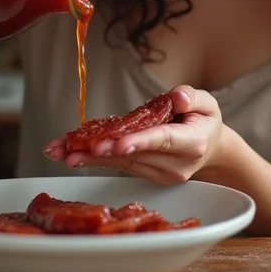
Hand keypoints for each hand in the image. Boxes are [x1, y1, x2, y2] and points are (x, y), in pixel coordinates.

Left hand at [60, 86, 224, 184]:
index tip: (118, 145)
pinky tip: (71, 153)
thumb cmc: (205, 121)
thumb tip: (177, 96)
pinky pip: (118, 166)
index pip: (162, 140)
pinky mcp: (148, 176)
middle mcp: (175, 165)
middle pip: (133, 155)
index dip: (139, 142)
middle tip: (71, 149)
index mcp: (191, 143)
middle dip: (100, 150)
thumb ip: (192, 96)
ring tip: (60, 152)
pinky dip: (95, 158)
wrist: (210, 148)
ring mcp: (160, 174)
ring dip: (89, 157)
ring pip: (120, 164)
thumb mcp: (208, 103)